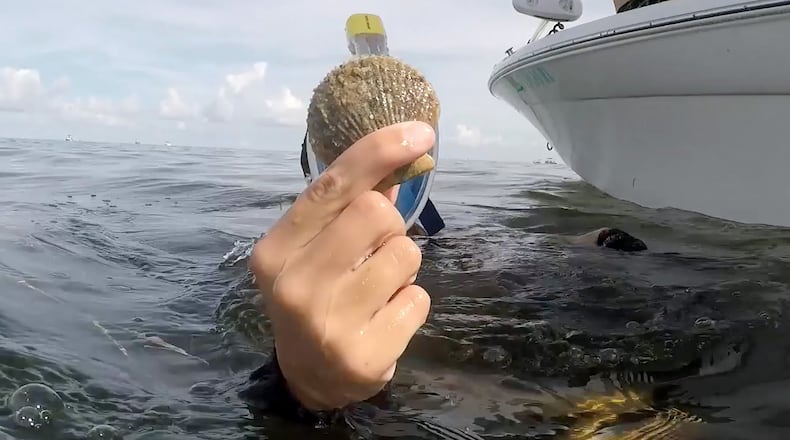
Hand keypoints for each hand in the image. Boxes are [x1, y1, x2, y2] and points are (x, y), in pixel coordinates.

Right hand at [249, 121, 433, 410]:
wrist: (309, 377)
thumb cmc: (316, 297)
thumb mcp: (314, 250)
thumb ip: (346, 209)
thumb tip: (398, 161)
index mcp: (275, 251)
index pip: (331, 185)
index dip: (379, 152)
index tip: (420, 133)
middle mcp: (295, 285)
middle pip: (377, 212)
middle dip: (389, 225)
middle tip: (374, 251)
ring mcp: (328, 324)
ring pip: (406, 254)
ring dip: (403, 267)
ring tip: (378, 289)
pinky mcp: (363, 355)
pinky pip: (419, 299)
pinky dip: (410, 303)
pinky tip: (384, 319)